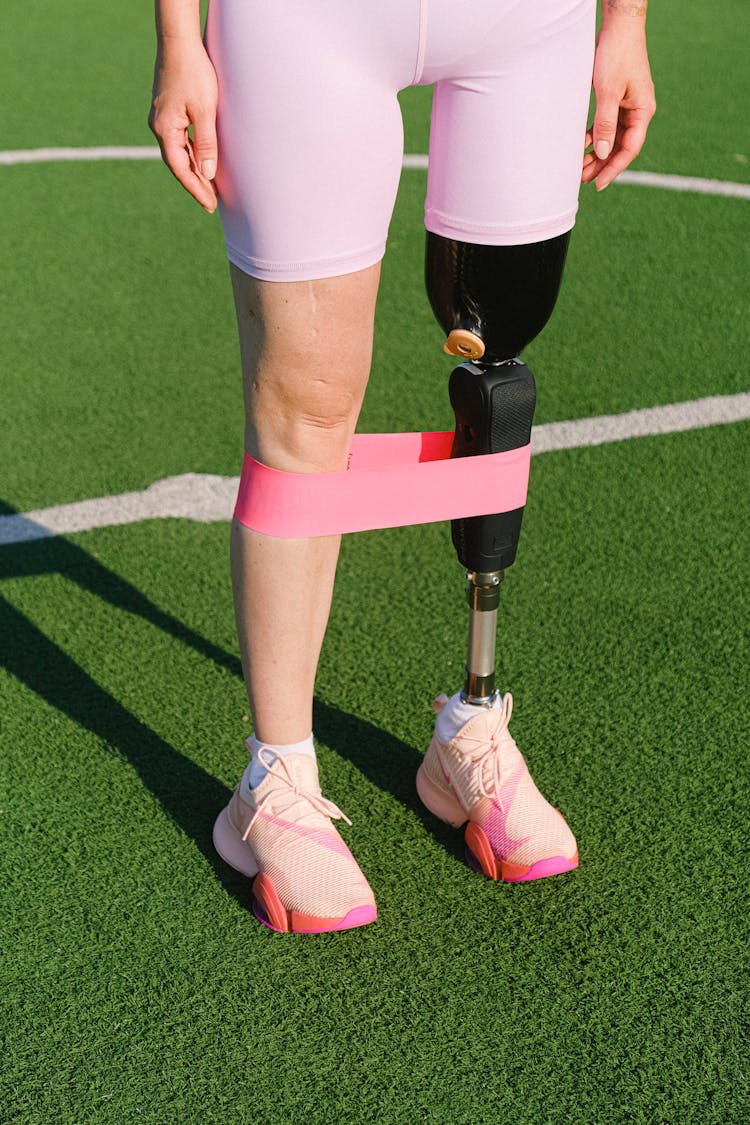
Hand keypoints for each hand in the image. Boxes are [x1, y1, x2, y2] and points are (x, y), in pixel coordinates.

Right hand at [148, 37, 218, 211]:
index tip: (209, 205)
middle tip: (211, 203)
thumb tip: (208, 174)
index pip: (181, 169)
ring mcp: (162, 118)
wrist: (179, 41)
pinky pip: (180, 139)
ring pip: (179, 152)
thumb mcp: (204, 110)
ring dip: (194, 169)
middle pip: (178, 164)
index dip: (195, 188)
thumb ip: (206, 144)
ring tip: (209, 187)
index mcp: (165, 129)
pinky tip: (203, 161)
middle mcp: (159, 126)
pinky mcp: (169, 110)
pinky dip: (192, 153)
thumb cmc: (193, 72)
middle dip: (195, 184)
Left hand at [582, 18, 655, 190]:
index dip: (613, 168)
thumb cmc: (616, 54)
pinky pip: (606, 125)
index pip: (629, 148)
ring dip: (597, 153)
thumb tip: (603, 153)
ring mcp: (627, 105)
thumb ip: (606, 123)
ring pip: (612, 137)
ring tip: (579, 168)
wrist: (619, 26)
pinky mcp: (616, 99)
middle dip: (602, 165)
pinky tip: (582, 146)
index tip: (598, 184)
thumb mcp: (608, 91)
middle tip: (583, 180)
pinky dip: (594, 136)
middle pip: (620, 146)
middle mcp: (638, 111)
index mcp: (643, 111)